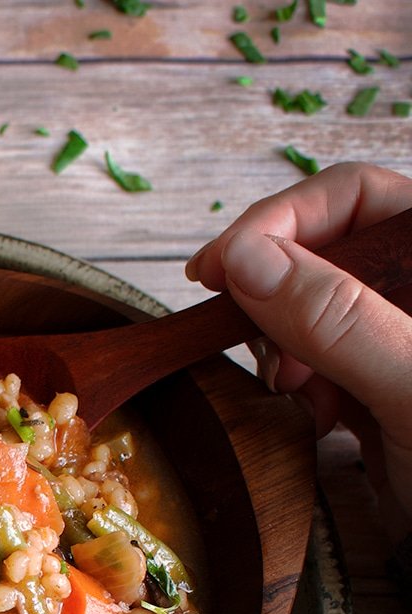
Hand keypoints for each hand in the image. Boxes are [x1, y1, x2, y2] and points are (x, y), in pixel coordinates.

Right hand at [185, 161, 411, 535]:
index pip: (356, 195)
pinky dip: (297, 386)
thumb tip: (247, 261)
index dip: (281, 220)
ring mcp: (393, 340)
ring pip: (306, 307)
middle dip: (277, 294)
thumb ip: (337, 319)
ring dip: (283, 347)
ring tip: (298, 393)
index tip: (220, 268)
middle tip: (260, 345)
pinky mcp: (374, 386)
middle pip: (323, 247)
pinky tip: (315, 417)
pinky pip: (313, 361)